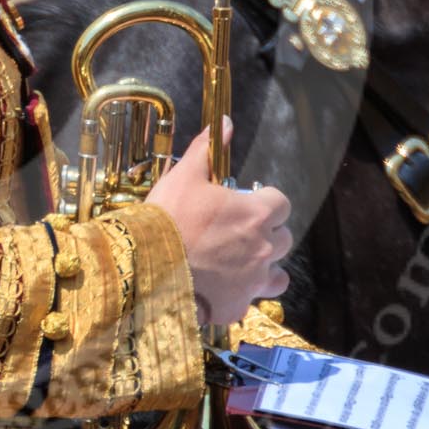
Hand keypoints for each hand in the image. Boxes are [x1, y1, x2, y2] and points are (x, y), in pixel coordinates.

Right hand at [148, 120, 292, 323]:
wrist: (145, 266)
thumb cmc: (166, 218)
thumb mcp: (184, 176)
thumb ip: (207, 150)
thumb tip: (224, 123)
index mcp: (256, 215)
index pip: (281, 204)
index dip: (265, 202)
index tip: (247, 204)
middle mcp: (263, 248)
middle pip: (284, 238)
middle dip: (266, 234)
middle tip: (237, 233)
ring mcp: (253, 280)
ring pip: (278, 275)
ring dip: (265, 267)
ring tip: (239, 264)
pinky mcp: (237, 305)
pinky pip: (250, 300)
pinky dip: (241, 294)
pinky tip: (221, 287)